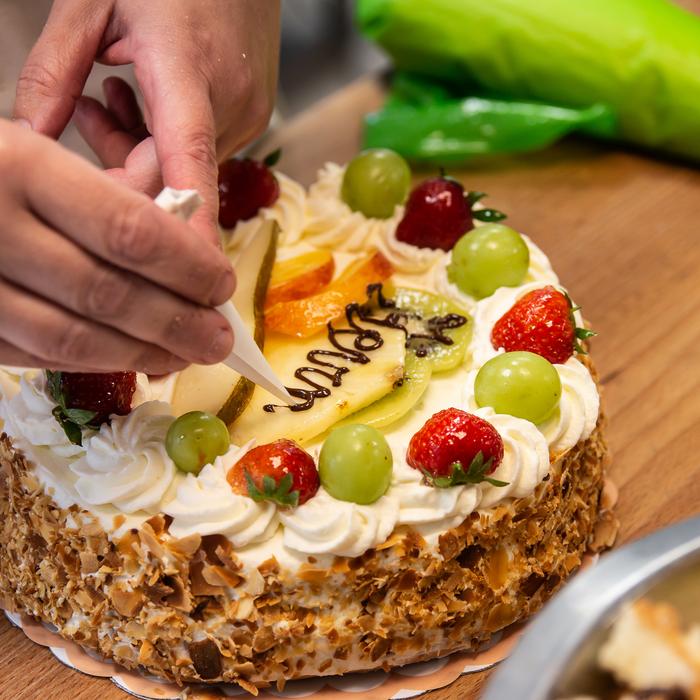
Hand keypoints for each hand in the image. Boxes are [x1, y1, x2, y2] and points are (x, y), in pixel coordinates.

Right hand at [0, 120, 234, 372]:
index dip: (189, 266)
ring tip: (186, 356)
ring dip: (141, 354)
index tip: (222, 285)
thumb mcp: (36, 149)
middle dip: (178, 323)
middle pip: (109, 294)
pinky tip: (129, 357)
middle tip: (219, 339)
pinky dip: (90, 360)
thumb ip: (110, 190)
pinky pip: (34, 354)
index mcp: (17, 167)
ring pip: (73, 339)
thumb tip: (189, 236)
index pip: (130, 230)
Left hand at [13, 0, 280, 240]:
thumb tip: (24, 139)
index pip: (188, 164)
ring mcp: (248, 114)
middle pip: (174, 176)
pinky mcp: (252, 115)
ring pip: (185, 167)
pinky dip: (166, 140)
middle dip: (124, 169)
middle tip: (85, 113)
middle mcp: (229, 105)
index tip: (184, 278)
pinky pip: (201, 150)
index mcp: (187, 71)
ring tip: (108, 96)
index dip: (186, 228)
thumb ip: (53, 72)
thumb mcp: (90, 1)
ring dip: (141, 151)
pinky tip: (140, 99)